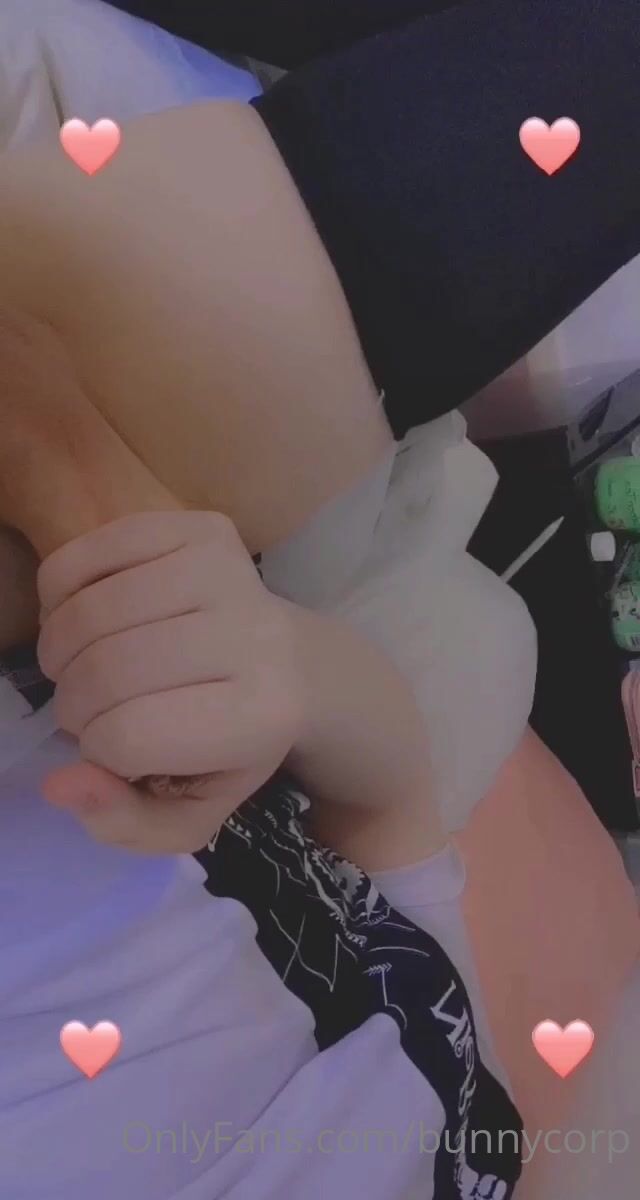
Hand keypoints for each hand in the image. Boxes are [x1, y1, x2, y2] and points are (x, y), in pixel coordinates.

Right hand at [37, 511, 304, 852]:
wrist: (298, 669)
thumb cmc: (234, 747)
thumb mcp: (191, 812)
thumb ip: (124, 822)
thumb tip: (58, 783)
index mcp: (259, 717)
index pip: (128, 735)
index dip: (96, 750)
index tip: (112, 750)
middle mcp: (253, 637)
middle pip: (106, 670)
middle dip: (72, 702)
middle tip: (85, 709)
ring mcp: (230, 573)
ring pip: (91, 611)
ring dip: (59, 649)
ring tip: (80, 667)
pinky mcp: (204, 528)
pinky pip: (91, 550)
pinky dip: (60, 591)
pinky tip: (80, 616)